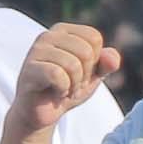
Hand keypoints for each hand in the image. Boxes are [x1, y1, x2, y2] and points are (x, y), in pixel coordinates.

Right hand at [10, 22, 120, 139]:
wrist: (43, 112)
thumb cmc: (67, 89)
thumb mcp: (93, 76)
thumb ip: (106, 64)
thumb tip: (113, 59)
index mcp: (64, 31)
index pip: (94, 38)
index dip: (94, 61)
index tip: (81, 73)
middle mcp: (48, 36)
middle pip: (86, 51)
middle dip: (84, 75)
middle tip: (71, 84)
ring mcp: (36, 51)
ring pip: (73, 64)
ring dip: (74, 85)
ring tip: (63, 89)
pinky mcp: (29, 69)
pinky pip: (58, 75)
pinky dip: (62, 89)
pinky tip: (54, 93)